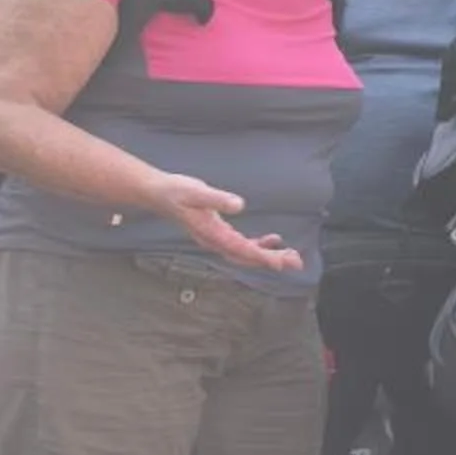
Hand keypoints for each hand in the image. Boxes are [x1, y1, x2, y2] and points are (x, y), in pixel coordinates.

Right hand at [145, 172, 301, 273]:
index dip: (261, 257)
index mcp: (211, 233)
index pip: (240, 249)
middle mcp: (214, 240)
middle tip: (296, 262)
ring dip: (267, 256)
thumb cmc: (176, 192)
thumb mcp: (197, 192)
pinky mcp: (218, 232)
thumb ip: (218, 199)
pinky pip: (241, 245)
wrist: (158, 192)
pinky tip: (272, 240)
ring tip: (291, 256)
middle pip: (246, 256)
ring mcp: (216, 238)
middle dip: (271, 260)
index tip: (280, 262)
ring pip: (245, 253)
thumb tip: (239, 205)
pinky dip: (257, 245)